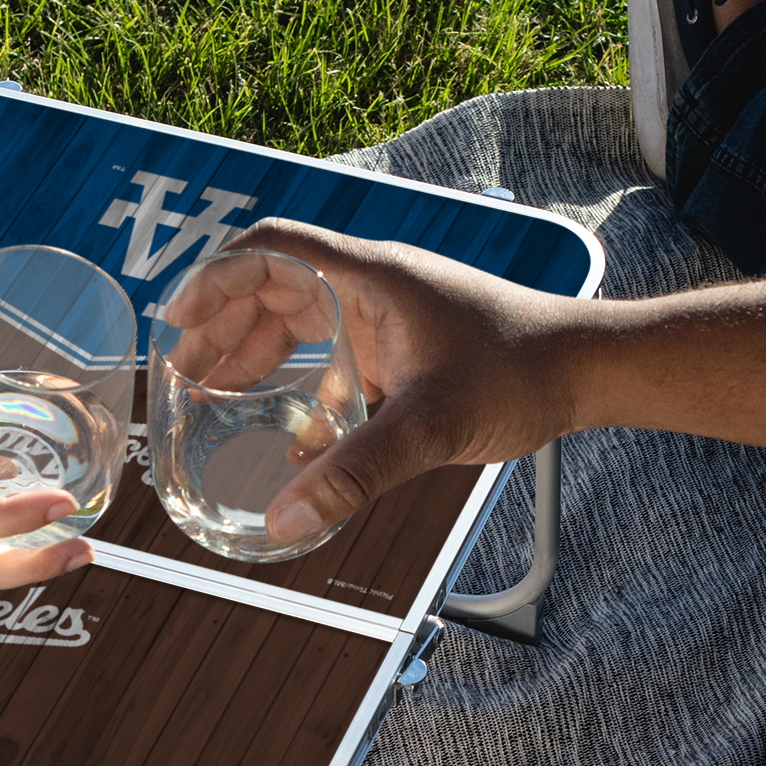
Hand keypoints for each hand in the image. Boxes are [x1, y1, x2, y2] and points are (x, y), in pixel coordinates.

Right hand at [214, 222, 585, 548]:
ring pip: (303, 320)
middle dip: (222, 323)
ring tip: (212, 390)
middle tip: (182, 369)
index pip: (271, 250)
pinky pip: (337, 355)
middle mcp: (373, 287)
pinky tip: (290, 435)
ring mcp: (389, 316)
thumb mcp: (428, 426)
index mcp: (370, 278)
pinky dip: (303, 384)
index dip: (214, 278)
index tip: (178, 319)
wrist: (587, 369)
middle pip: (275, 286)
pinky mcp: (406, 348)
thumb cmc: (520, 371)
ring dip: (256, 351)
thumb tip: (284, 515)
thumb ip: (354, 472)